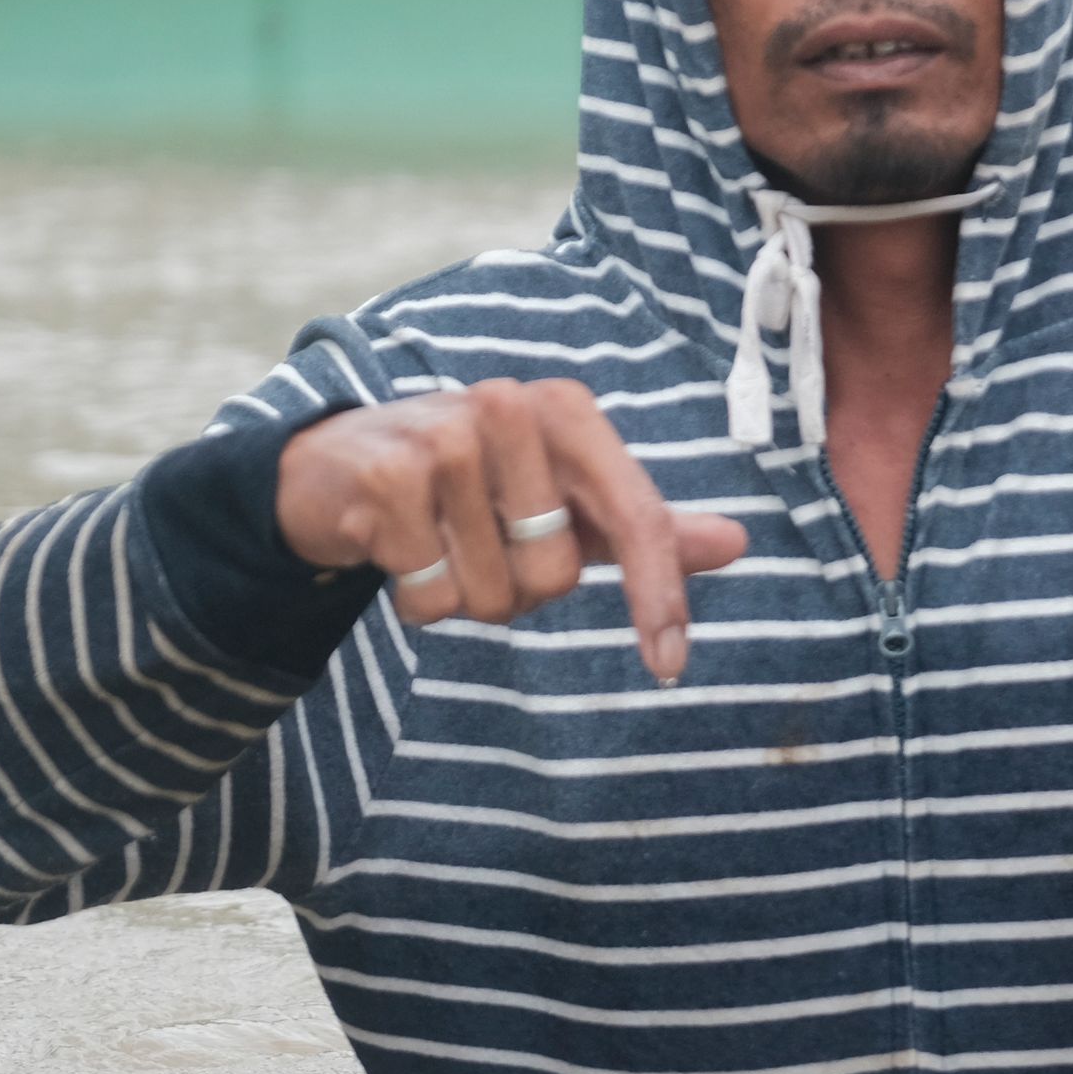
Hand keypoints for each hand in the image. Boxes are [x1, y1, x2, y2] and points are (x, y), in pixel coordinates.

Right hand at [276, 379, 749, 680]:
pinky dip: (418, 599)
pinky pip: (432, 598)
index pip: (637, 518)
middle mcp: (510, 407)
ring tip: (437, 542)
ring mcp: (445, 439)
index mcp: (567, 411)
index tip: (669, 666)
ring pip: (493, 596)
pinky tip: (397, 546)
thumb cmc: (471, 483)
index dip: (657, 597)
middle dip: (520, 590)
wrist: (335, 464)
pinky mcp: (388, 478)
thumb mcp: (561, 496)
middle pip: (557, 577)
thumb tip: (737, 543)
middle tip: (481, 545)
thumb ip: (643, 526)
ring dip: (465, 595)